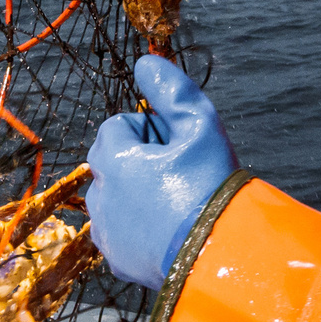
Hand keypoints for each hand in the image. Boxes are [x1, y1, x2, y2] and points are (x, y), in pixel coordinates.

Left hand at [83, 56, 240, 288]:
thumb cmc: (211, 186)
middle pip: (111, 160)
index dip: (150, 131)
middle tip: (179, 173)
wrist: (221, 255)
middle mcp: (99, 195)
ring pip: (114, 197)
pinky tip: (169, 231)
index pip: (117, 126)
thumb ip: (171, 89)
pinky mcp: (117, 260)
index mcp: (112, 159)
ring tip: (177, 204)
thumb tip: (146, 61)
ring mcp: (106, 232)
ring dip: (136, 193)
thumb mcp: (200, 125)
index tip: (176, 147)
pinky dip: (138, 227)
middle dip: (139, 160)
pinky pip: (120, 232)